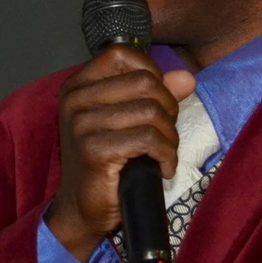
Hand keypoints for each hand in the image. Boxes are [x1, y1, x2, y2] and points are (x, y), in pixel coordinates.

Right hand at [46, 46, 196, 261]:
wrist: (82, 208)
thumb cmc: (105, 162)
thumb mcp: (126, 120)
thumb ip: (154, 94)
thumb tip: (186, 78)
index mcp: (77, 86)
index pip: (122, 54)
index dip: (150, 72)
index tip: (155, 100)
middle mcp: (75, 100)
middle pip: (145, 82)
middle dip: (167, 108)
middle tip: (164, 133)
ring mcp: (82, 125)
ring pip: (152, 112)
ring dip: (169, 137)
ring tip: (163, 154)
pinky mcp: (95, 150)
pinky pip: (150, 140)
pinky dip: (167, 156)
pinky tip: (162, 168)